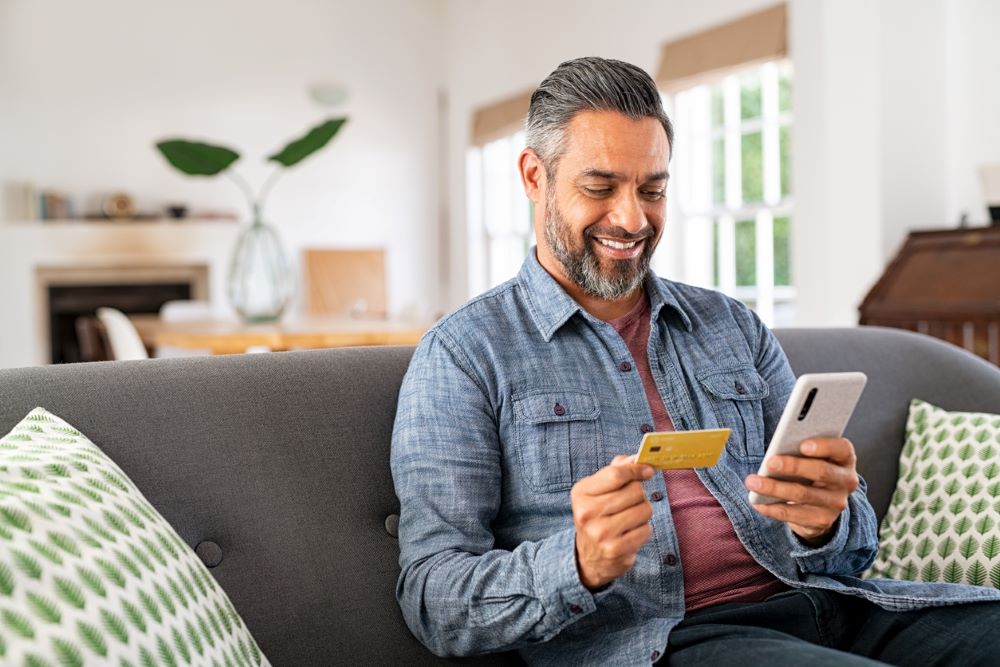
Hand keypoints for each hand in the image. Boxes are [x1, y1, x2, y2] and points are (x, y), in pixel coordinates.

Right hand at [572, 455, 654, 590]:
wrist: (589, 556)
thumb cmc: (597, 516)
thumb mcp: (598, 490)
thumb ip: (615, 471)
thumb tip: (635, 458)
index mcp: (581, 493)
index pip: (616, 474)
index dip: (636, 469)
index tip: (648, 470)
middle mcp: (587, 512)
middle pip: (635, 491)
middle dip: (639, 494)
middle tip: (631, 502)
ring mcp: (601, 533)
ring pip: (645, 509)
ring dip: (642, 513)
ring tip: (630, 519)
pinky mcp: (616, 549)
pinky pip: (646, 530)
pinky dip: (643, 530)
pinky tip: (630, 533)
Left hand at [745, 437, 859, 544]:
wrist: (820, 505)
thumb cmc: (809, 471)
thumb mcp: (811, 458)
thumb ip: (800, 450)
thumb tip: (776, 453)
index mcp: (844, 458)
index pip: (842, 449)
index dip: (824, 446)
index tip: (802, 445)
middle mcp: (846, 481)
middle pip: (821, 472)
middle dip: (793, 466)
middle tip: (769, 463)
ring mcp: (836, 503)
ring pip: (803, 494)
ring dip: (775, 488)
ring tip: (752, 482)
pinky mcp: (822, 520)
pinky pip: (794, 515)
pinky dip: (773, 508)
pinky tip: (757, 503)